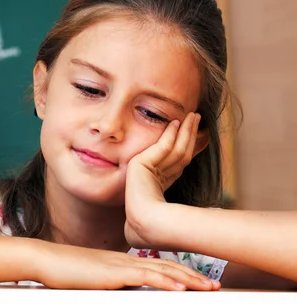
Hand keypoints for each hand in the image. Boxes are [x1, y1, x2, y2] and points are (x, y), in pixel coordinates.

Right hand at [36, 240, 218, 290]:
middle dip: (193, 276)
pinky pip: (144, 277)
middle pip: (166, 267)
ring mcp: (119, 265)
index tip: (199, 282)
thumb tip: (121, 289)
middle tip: (215, 285)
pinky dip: (165, 282)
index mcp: (121, 262)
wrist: (45, 259)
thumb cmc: (63, 271)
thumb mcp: (91, 278)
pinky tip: (181, 289)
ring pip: (161, 271)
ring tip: (208, 287)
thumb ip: (108, 282)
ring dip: (188, 280)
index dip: (181, 273)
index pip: (157, 266)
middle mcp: (125, 260)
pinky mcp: (112, 273)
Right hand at [124, 113, 200, 249]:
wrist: (145, 222)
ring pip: (170, 146)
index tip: (199, 130)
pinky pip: (160, 148)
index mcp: (156, 178)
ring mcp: (142, 166)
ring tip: (192, 117)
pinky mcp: (139, 164)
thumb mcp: (176, 193)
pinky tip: (175, 125)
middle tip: (196, 116)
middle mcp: (148, 169)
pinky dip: (169, 136)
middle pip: (174, 147)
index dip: (188, 142)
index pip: (176, 156)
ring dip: (182, 130)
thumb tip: (199, 161)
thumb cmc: (161, 215)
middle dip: (187, 131)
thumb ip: (181, 173)